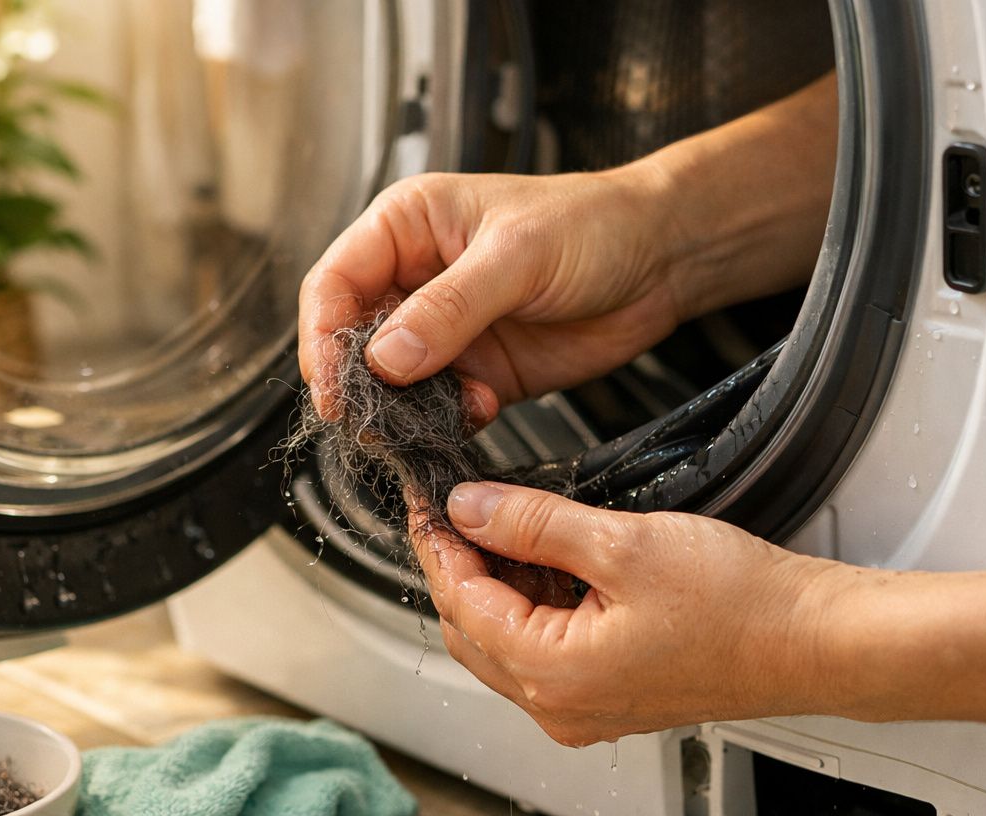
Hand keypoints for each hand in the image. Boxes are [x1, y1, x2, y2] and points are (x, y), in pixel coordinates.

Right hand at [298, 74, 839, 424]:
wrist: (663, 260)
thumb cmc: (594, 224)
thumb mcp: (518, 256)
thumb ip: (449, 309)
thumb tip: (386, 357)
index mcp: (407, 226)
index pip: (334, 283)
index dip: (321, 335)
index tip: (332, 384)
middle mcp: (415, 280)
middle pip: (352, 340)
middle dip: (359, 383)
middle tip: (371, 419)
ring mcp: (445, 331)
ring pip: (392, 384)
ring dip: (405, 410)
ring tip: (428, 419)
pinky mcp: (477, 373)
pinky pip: (439, 409)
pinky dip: (448, 421)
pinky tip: (479, 410)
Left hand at [410, 483, 842, 745]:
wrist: (814, 641)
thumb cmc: (742, 606)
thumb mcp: (620, 544)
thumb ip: (532, 524)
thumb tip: (469, 508)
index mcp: (552, 676)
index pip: (460, 603)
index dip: (437, 544)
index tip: (427, 500)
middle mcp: (560, 707)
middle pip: (472, 629)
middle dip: (459, 565)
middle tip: (457, 506)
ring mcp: (583, 709)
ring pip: (505, 642)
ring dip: (496, 585)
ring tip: (506, 523)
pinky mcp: (608, 698)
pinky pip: (543, 653)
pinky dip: (533, 607)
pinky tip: (547, 562)